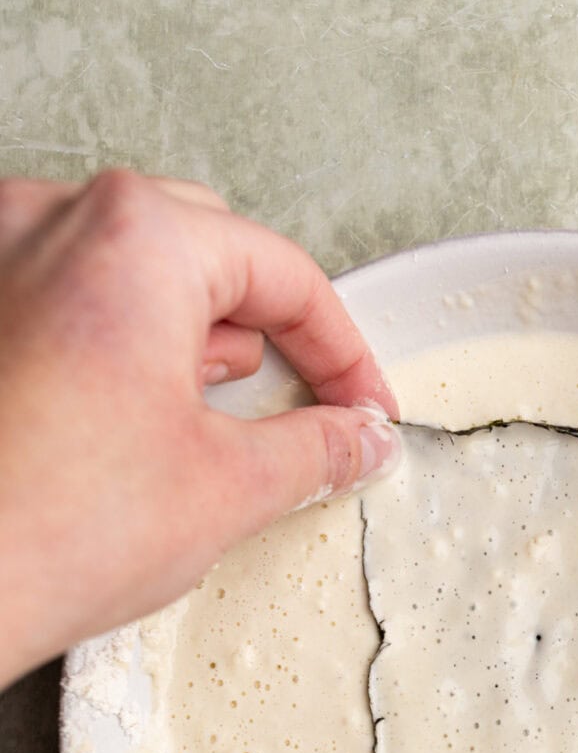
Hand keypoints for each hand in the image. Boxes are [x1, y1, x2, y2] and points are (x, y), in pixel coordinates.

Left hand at [0, 171, 398, 687]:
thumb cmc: (41, 530)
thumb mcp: (226, 490)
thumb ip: (315, 449)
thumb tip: (354, 440)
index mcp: (134, 239)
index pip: (282, 272)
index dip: (342, 351)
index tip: (361, 406)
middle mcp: (50, 222)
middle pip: (205, 250)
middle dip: (261, 335)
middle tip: (295, 409)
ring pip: (131, 270)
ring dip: (183, 339)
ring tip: (193, 426)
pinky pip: (65, 298)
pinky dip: (114, 347)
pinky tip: (121, 426)